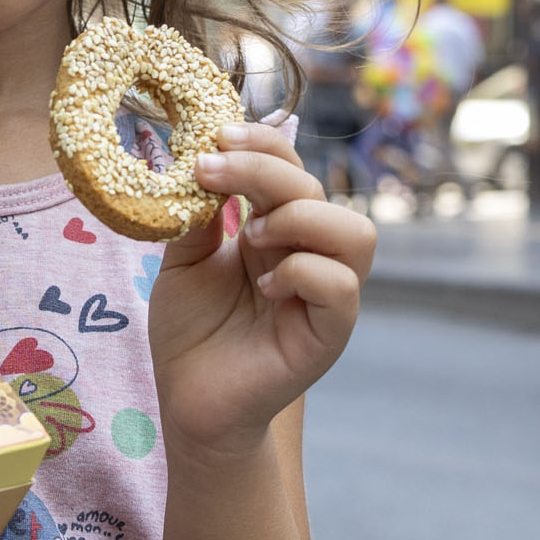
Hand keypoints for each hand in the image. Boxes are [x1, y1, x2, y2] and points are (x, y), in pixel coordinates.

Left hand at [148, 120, 376, 457]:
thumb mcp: (183, 260)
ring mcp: (325, 295)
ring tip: (248, 240)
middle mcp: (309, 255)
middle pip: (319, 189)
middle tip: (212, 174)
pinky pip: (342, 287)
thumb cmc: (190, 332)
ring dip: (297, 220)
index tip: (214, 138)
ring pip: (356, 232)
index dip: (261, 143)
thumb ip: (198, 214)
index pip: (291, 167)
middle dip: (264, 170)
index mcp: (277, 230)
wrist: (189, 402)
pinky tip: (264, 287)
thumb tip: (203, 159)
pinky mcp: (329, 334)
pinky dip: (302, 273)